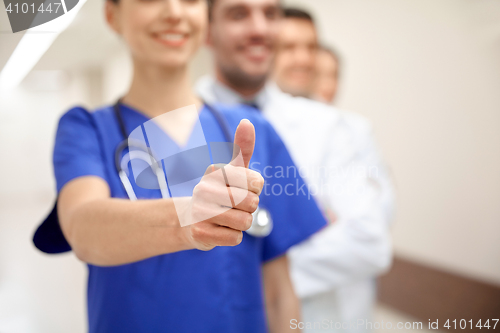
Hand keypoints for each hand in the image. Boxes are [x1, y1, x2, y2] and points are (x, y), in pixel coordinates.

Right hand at [184, 119, 264, 250]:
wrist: (190, 220)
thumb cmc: (219, 192)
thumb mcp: (232, 169)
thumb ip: (242, 147)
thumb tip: (246, 121)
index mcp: (215, 171)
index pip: (256, 182)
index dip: (255, 189)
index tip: (241, 188)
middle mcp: (204, 188)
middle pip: (252, 203)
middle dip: (249, 208)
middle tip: (234, 206)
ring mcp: (200, 212)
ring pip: (245, 222)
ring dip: (241, 223)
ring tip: (227, 218)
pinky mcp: (200, 234)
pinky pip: (235, 238)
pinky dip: (232, 237)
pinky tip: (219, 230)